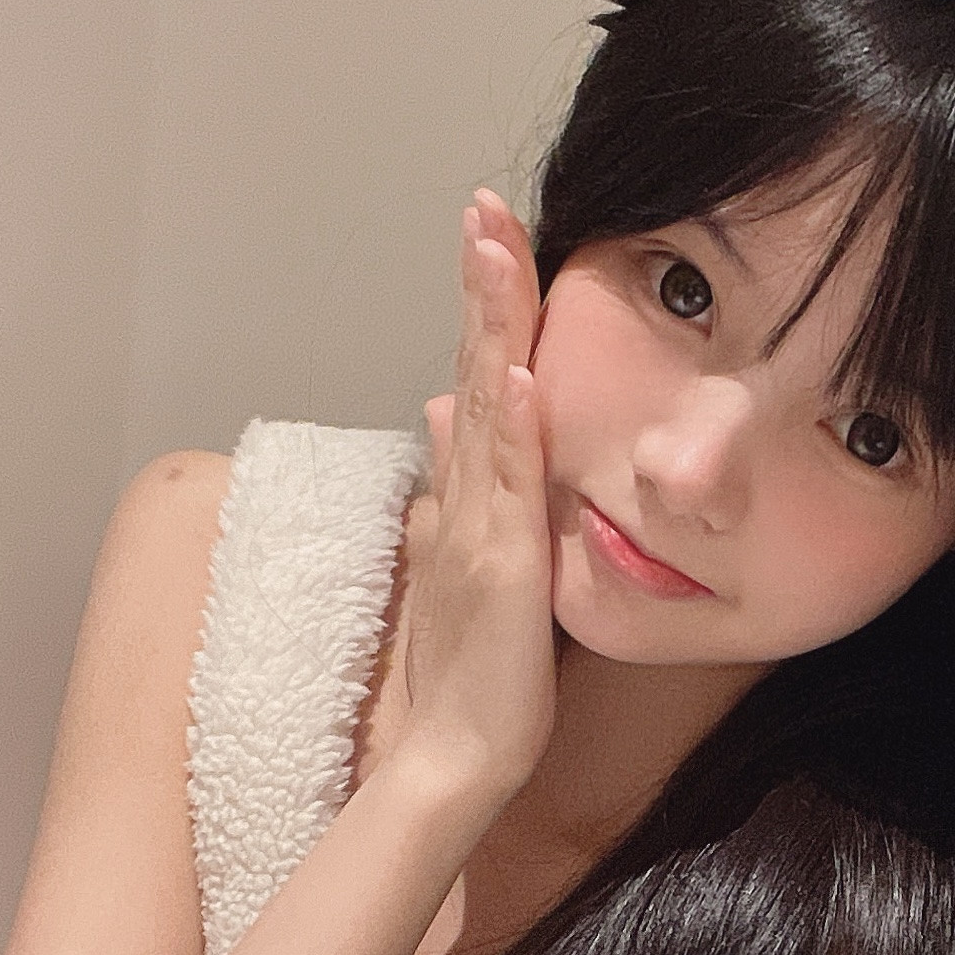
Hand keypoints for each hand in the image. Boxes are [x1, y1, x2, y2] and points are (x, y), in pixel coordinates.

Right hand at [397, 188, 560, 805]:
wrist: (460, 751)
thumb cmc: (478, 672)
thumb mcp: (476, 562)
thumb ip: (463, 489)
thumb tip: (442, 416)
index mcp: (471, 494)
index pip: (479, 381)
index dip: (484, 307)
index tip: (492, 234)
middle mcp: (468, 495)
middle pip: (473, 369)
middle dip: (481, 285)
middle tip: (484, 204)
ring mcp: (480, 525)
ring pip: (486, 406)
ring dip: (489, 324)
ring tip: (493, 245)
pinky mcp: (501, 565)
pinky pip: (505, 485)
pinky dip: (507, 426)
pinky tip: (512, 371)